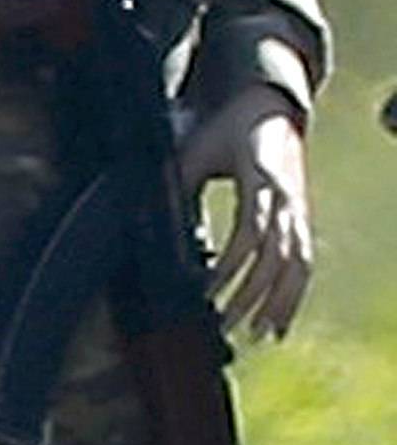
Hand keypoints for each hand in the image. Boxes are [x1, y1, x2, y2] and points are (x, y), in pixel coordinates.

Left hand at [179, 85, 312, 339]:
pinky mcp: (302, 222)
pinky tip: (278, 326)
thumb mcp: (195, 149)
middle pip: (276, 257)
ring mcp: (299, 212)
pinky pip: (303, 265)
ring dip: (279, 304)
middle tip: (224, 325)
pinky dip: (293, 296)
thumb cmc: (225, 130)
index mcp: (260, 179)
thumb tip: (142, 213)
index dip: (231, 264)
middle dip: (251, 295)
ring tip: (257, 336)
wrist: (268, 108)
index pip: (250, 231)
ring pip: (296, 266)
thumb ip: (175, 181)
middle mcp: (287, 198)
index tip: (208, 292)